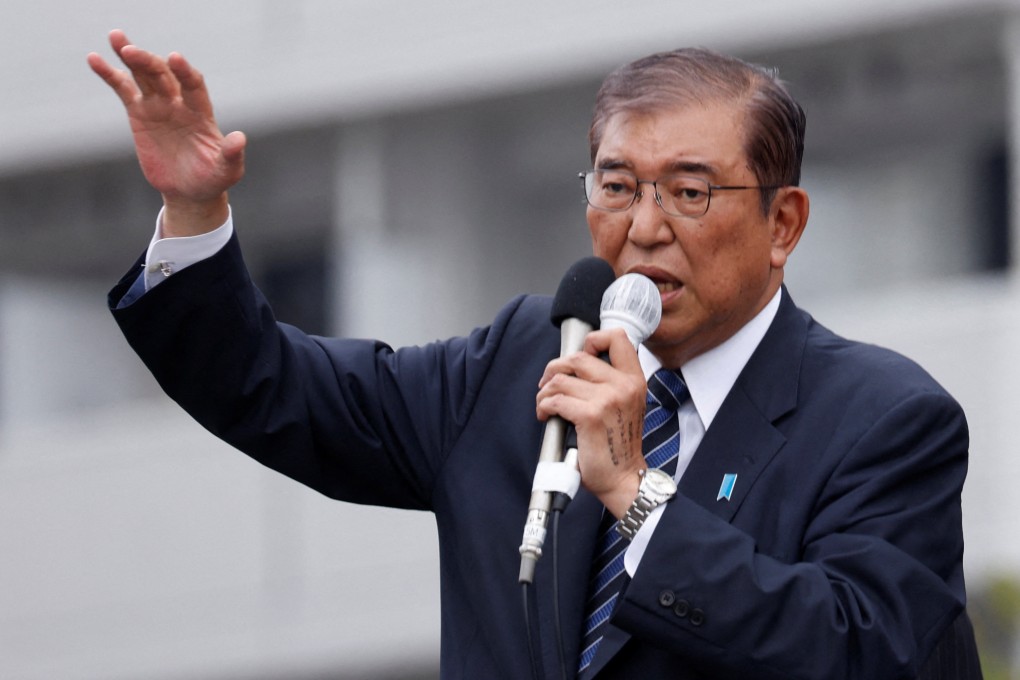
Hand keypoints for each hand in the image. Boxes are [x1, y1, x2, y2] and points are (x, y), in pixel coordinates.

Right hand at [87, 30, 245, 236]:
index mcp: (201, 113)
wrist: (190, 191)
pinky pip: (124, 89)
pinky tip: (94, 58)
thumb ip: (232, 154)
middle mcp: (179, 103)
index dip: (185, 72)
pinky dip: (110, 74)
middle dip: (149, 62)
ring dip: (131, 56)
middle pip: (164, 75)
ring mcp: (158, 105)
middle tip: (131, 51)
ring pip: (144, 75)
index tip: (175, 58)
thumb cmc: (213, 179)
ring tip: (116, 38)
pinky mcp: (139, 113)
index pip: (193, 85)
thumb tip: (240, 138)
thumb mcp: (227, 171)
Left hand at [536, 328, 647, 517]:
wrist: (622, 477)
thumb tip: (575, 364)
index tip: (579, 356)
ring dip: (545, 392)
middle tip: (548, 384)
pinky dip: (543, 406)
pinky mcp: (589, 416)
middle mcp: (623, 385)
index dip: (592, 340)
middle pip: (578, 357)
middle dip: (555, 368)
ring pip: (561, 380)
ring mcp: (607, 399)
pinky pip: (555, 400)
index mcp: (634, 380)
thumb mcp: (626, 405)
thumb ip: (610, 382)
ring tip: (546, 404)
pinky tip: (546, 415)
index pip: (616, 337)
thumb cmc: (618, 444)